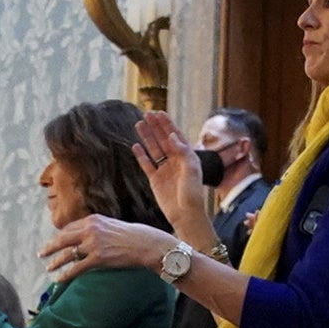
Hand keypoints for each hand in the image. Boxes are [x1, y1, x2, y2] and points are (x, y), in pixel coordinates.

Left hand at [39, 215, 172, 281]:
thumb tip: (86, 237)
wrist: (146, 244)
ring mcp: (93, 244)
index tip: (55, 242)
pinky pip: (76, 267)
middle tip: (41, 253)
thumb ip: (97, 229)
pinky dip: (66, 274)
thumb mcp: (111, 226)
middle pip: (63, 238)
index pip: (70, 228)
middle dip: (50, 247)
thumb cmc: (132, 236)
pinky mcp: (98, 258)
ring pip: (67, 253)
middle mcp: (90, 229)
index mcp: (93, 219)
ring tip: (48, 267)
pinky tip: (59, 279)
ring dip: (55, 261)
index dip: (60, 236)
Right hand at [128, 109, 205, 231]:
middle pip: (163, 139)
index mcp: (186, 156)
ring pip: (154, 149)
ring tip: (139, 124)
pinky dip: (141, 155)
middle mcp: (175, 160)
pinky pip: (147, 164)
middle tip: (146, 114)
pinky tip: (135, 145)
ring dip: (147, 137)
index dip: (168, 124)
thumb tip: (172, 136)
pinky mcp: (155, 180)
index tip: (160, 113)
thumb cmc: (192, 193)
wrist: (185, 214)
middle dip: (155, 126)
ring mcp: (164, 169)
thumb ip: (183, 152)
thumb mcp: (192, 170)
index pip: (175, 136)